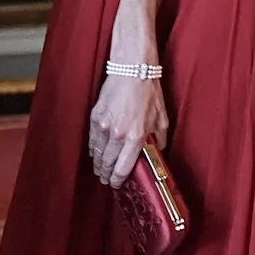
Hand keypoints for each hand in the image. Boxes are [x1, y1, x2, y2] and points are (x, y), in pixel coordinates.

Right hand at [89, 74, 167, 188]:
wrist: (132, 69)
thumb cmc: (149, 91)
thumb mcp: (162, 117)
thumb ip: (160, 138)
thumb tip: (158, 150)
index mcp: (136, 137)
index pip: (123, 167)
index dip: (118, 180)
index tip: (117, 184)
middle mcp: (118, 135)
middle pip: (107, 163)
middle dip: (106, 174)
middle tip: (106, 180)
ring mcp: (104, 126)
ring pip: (97, 153)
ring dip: (98, 164)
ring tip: (99, 170)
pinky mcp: (95, 116)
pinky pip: (92, 139)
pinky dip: (93, 149)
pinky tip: (94, 153)